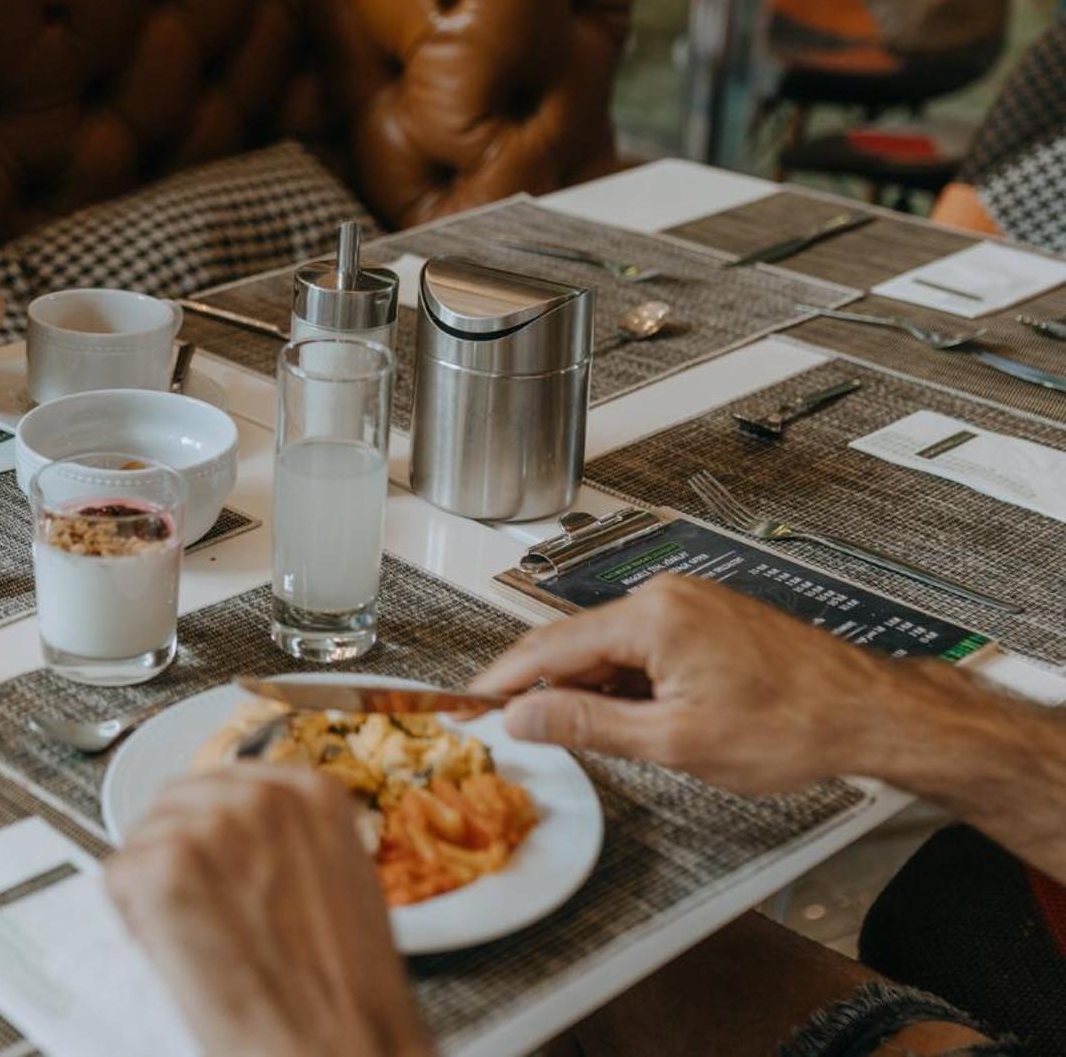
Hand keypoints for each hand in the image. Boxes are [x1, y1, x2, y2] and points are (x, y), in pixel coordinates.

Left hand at [105, 768, 434, 1056]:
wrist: (333, 1044)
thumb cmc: (343, 990)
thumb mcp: (338, 880)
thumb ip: (289, 839)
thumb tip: (245, 834)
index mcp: (310, 793)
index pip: (227, 781)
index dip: (212, 832)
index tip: (216, 865)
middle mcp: (259, 796)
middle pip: (178, 800)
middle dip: (180, 854)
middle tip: (205, 913)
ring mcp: (209, 827)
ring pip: (145, 837)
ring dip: (158, 887)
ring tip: (202, 939)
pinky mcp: (166, 868)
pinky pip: (120, 875)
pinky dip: (135, 919)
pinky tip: (179, 949)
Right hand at [471, 575, 900, 792]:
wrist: (870, 713)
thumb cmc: (792, 724)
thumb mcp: (674, 740)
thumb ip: (588, 725)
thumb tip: (524, 718)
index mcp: (651, 615)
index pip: (547, 646)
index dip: (500, 681)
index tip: (466, 704)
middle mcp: (665, 596)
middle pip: (574, 643)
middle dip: (542, 688)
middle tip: (510, 728)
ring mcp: (687, 603)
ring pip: (609, 647)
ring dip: (590, 689)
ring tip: (591, 737)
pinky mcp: (706, 618)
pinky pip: (642, 646)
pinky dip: (625, 682)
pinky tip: (635, 717)